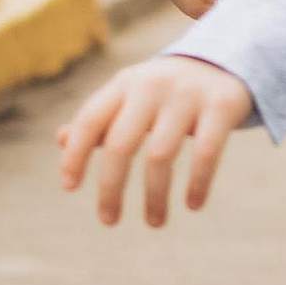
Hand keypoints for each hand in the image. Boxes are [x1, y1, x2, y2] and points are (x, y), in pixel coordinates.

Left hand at [57, 55, 254, 227]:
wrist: (223, 62)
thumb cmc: (163, 91)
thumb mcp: (129, 97)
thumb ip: (100, 119)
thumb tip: (61, 139)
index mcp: (124, 84)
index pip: (90, 120)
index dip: (75, 154)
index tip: (69, 188)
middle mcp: (152, 86)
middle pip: (121, 143)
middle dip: (111, 187)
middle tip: (107, 220)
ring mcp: (187, 95)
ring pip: (161, 155)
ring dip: (155, 196)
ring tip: (154, 222)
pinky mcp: (222, 105)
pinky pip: (207, 152)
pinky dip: (198, 183)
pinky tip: (193, 205)